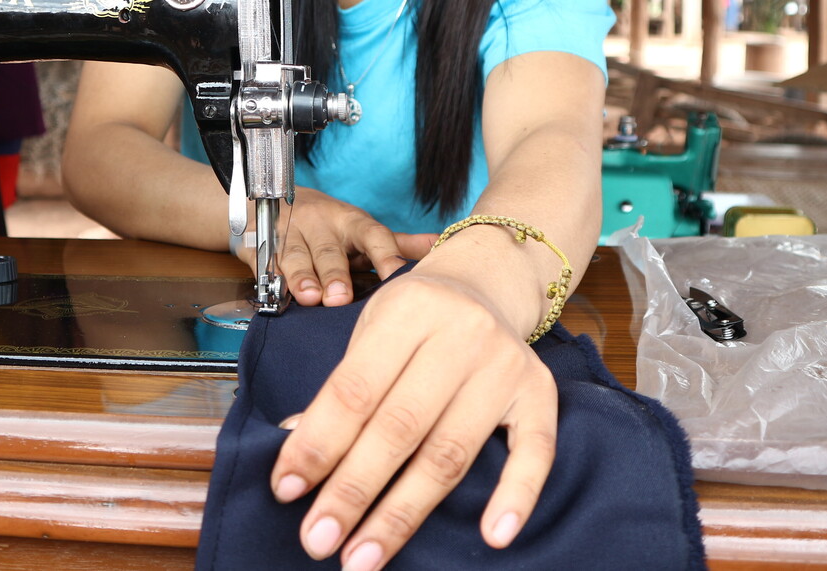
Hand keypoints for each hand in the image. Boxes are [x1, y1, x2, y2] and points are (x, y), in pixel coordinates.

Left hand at [271, 264, 557, 568]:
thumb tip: (295, 451)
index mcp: (407, 311)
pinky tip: (492, 536)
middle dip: (353, 490)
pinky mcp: (540, 393)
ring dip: (403, 513)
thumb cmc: (415, 318)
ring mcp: (505, 364)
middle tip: (318, 541)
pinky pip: (535, 451)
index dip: (318, 443)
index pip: (355, 389)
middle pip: (400, 427)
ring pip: (451, 451)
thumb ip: (341, 389)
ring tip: (364, 558)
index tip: (286, 490)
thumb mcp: (370, 332)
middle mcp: (462, 333)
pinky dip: (516, 496)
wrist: (485, 284)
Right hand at [275, 189, 432, 306]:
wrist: (278, 204)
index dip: (386, 256)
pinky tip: (276, 293)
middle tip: (341, 298)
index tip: (397, 277)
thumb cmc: (331, 226)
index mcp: (352, 222)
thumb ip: (399, 243)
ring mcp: (290, 236)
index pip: (374, 236)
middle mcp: (321, 226)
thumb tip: (442, 244)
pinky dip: (272, 278)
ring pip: (296, 256)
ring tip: (309, 297)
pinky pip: (267, 264)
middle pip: (330, 250)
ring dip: (302, 277)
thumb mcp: (365, 231)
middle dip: (335, 274)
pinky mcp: (263, 248)